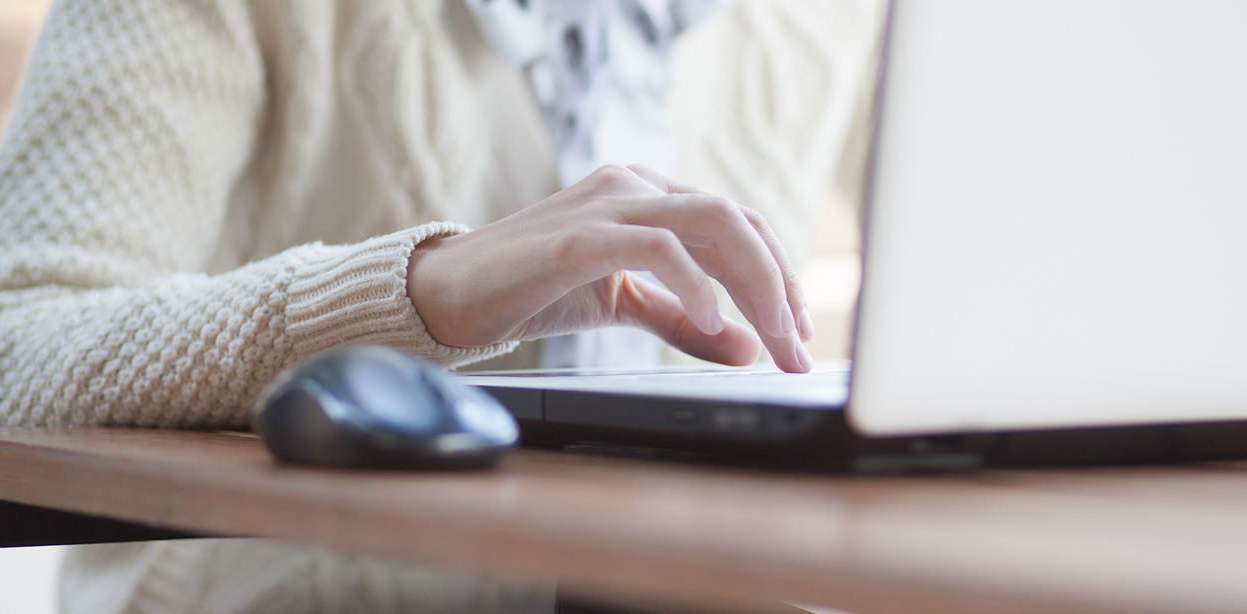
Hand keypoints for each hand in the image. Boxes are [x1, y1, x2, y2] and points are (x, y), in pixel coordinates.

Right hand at [406, 164, 815, 371]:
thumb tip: (746, 347)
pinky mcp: (579, 236)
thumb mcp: (623, 305)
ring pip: (713, 224)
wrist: (447, 295)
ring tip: (771, 340)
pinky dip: (695, 286)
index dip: (779, 276)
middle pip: (737, 222)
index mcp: (647, 194)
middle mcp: (634, 185)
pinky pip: (658, 247)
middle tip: (798, 348)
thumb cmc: (531, 291)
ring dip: (756, 286)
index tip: (798, 331)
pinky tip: (713, 324)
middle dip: (780, 287)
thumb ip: (683, 321)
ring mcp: (607, 203)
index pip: (737, 224)